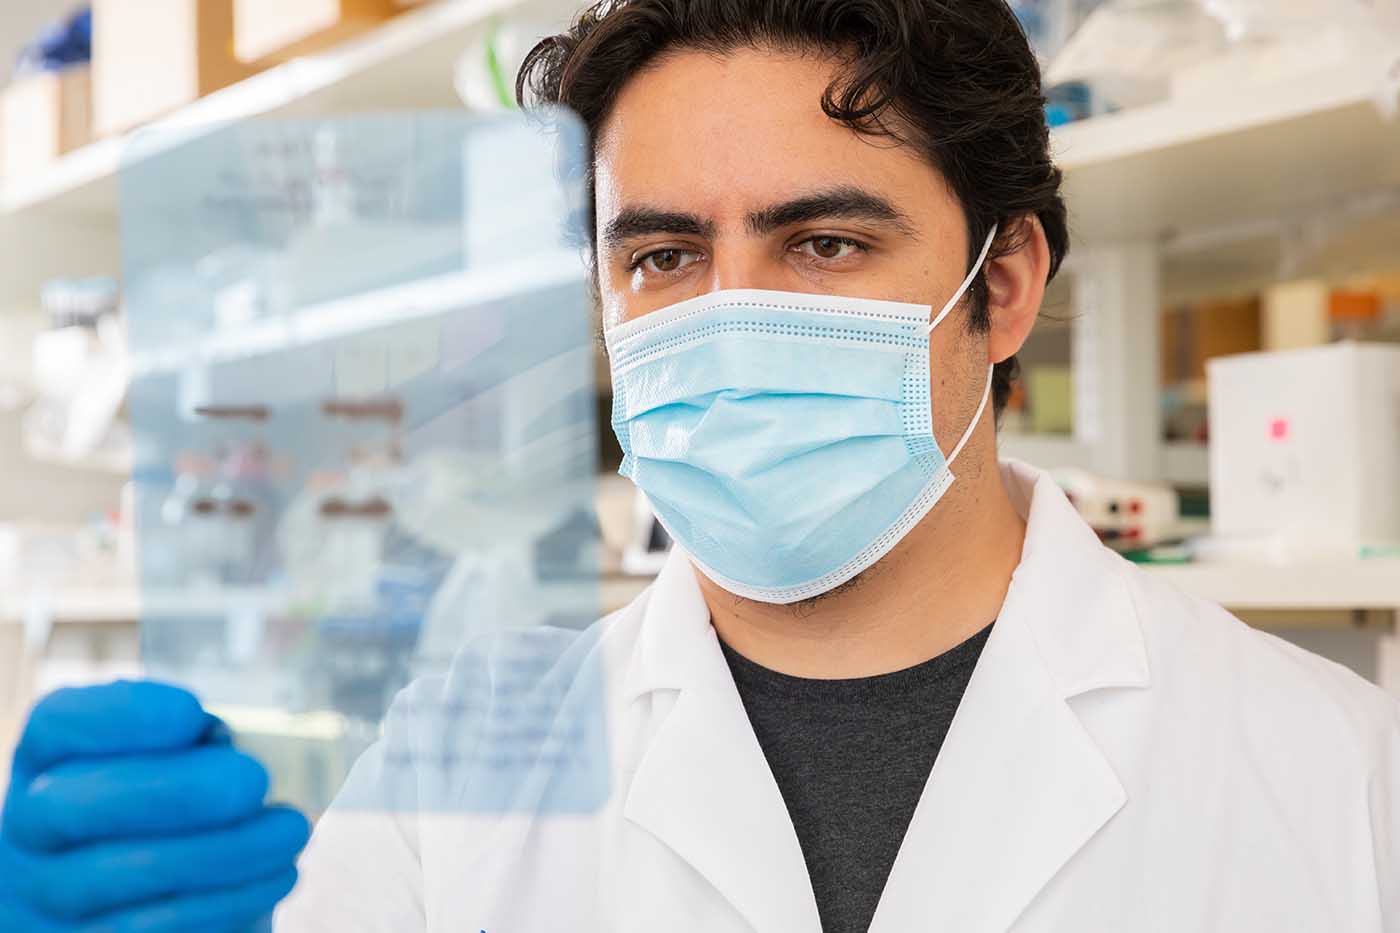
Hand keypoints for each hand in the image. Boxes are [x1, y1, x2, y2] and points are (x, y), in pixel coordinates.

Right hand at [0, 681, 309, 931]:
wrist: (180, 887)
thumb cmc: (191, 801)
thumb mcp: (189, 757)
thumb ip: (198, 744)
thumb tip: (227, 750)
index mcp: (52, 755)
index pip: (59, 723)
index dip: (121, 716)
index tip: (192, 712)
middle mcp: (32, 825)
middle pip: (71, 806)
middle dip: (173, 791)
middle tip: (254, 780)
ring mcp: (45, 896)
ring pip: (116, 880)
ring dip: (221, 854)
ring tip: (290, 833)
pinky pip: (148, 932)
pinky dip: (223, 903)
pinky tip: (275, 877)